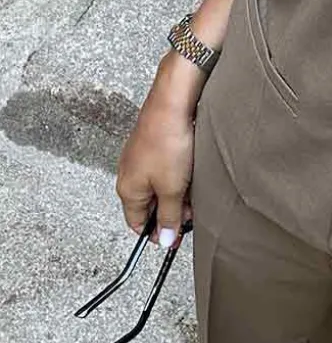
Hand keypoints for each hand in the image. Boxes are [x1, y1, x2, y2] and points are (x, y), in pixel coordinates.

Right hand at [115, 54, 200, 245]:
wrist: (173, 102)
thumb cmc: (168, 142)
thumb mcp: (172, 188)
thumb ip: (169, 216)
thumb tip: (164, 240)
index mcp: (127, 190)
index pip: (137, 224)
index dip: (157, 234)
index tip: (177, 237)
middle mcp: (129, 175)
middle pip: (150, 207)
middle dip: (172, 213)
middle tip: (191, 212)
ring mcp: (141, 160)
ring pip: (160, 188)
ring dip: (178, 194)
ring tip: (193, 188)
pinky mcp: (155, 147)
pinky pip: (166, 171)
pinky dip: (179, 176)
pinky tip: (192, 172)